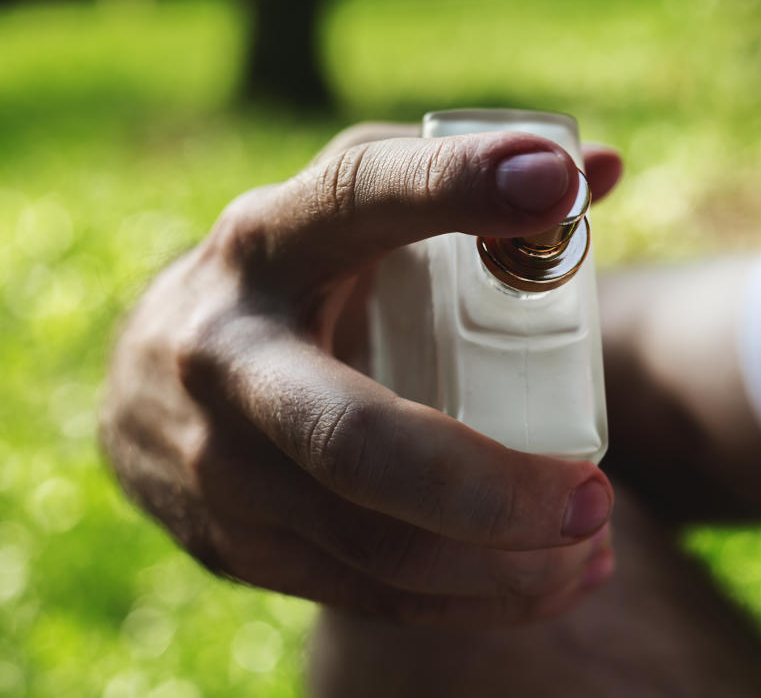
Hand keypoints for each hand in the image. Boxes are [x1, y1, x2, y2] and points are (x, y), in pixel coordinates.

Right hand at [101, 122, 623, 624]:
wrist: (146, 379)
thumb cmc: (294, 273)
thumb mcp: (355, 205)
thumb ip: (466, 182)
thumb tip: (602, 169)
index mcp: (267, 242)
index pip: (359, 198)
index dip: (455, 184)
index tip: (558, 182)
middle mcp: (225, 354)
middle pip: (357, 441)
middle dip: (490, 486)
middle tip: (593, 496)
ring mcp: (216, 467)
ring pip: (373, 546)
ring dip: (502, 565)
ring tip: (595, 543)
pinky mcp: (232, 548)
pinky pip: (367, 594)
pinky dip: (475, 600)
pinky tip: (553, 582)